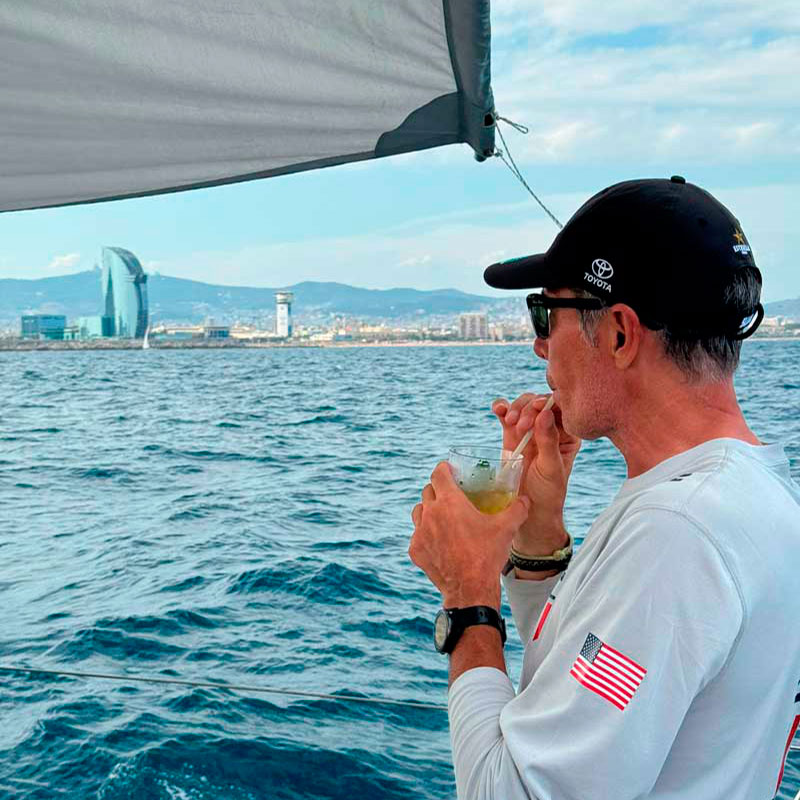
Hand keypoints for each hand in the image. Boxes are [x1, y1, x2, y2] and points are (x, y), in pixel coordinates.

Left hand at [408, 462, 529, 608]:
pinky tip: (439, 540)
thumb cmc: (486, 556)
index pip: (439, 473)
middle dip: (438, 490)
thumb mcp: (506, 528)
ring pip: (419, 511)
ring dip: (428, 510)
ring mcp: (420, 532)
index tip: (450, 470)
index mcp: (450, 502)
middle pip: (428, 491)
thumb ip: (517, 509)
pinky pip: (417, 534)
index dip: (444, 469)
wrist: (470, 589)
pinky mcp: (415, 550)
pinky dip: (426, 534)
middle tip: (451, 495)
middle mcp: (430, 513)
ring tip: (442, 516)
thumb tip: (525, 500)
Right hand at [492, 393, 580, 553]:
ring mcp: (530, 429)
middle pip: (539, 402)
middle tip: (523, 425)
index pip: (561, 408)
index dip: (549, 402)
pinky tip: (498, 410)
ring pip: (523, 405)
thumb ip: (548, 441)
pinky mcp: (511, 434)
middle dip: (529, 408)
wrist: (528, 510)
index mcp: (568, 434)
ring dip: (515, 409)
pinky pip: (505, 414)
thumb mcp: (552, 468)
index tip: (539, 408)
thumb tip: (545, 413)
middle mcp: (550, 428)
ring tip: (510, 423)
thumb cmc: (547, 493)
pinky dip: (501, 407)